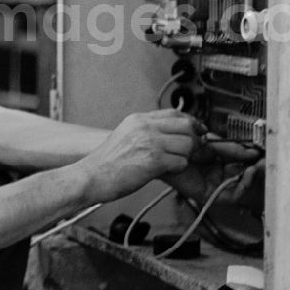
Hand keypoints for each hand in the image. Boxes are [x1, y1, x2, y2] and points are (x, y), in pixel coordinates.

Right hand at [81, 109, 199, 203]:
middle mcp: (145, 127)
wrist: (91, 177)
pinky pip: (181, 162)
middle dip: (195, 139)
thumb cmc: (105, 163)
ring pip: (188, 144)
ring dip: (187, 156)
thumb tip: (167, 135)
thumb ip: (145, 132)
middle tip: (196, 150)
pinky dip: (179, 168)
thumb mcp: (124, 136)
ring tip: (176, 163)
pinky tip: (168, 171)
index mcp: (138, 119)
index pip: (174, 113)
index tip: (198, 130)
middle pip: (186, 126)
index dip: (191, 121)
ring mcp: (150, 142)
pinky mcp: (154, 160)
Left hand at [166, 130, 263, 205]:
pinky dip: (242, 186)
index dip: (251, 155)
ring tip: (256, 166)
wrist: (163, 156)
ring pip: (241, 185)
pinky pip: (232, 195)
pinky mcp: (210, 195)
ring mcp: (215, 184)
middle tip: (263, 160)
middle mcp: (218, 172)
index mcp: (219, 159)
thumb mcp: (209, 144)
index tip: (259, 150)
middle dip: (256, 166)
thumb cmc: (180, 149)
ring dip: (252, 176)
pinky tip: (246, 175)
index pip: (240, 159)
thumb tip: (249, 150)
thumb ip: (228, 147)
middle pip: (244, 173)